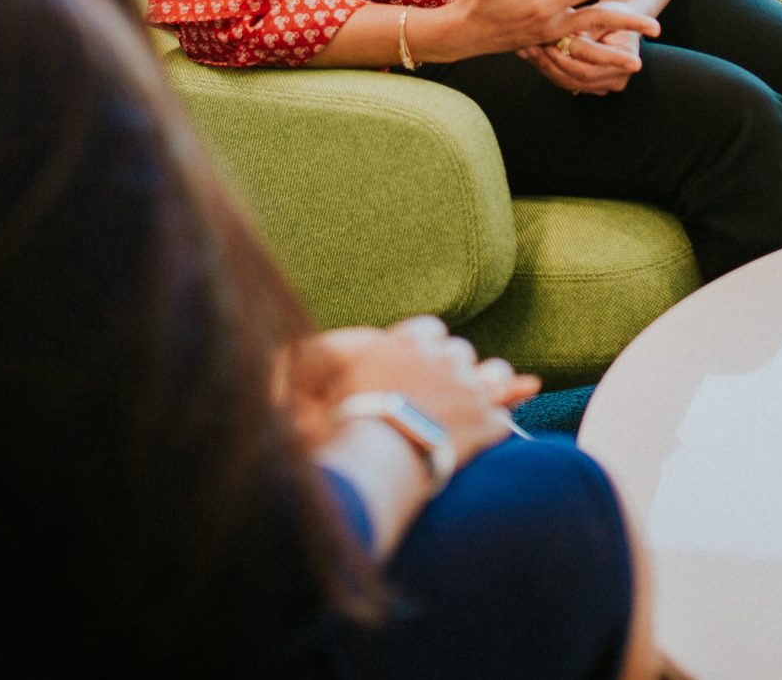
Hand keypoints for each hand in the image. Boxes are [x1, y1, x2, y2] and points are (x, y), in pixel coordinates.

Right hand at [304, 317, 538, 464]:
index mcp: (408, 345)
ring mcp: (468, 390)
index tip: (425, 361)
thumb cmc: (346, 419)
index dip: (429, 347)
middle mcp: (442, 360)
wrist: (379, 451)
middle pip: (462, 351)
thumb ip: (320, 362)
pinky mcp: (485, 422)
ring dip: (492, 384)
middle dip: (457, 368)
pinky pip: (503, 416)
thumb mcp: (326, 381)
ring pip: (494, 374)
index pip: (430, 330)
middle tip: (449, 388)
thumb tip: (278, 357)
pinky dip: (501, 421)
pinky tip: (498, 427)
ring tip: (485, 397)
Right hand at [423, 0, 658, 63]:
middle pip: (597, 22)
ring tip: (640, 60)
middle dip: (628, 24)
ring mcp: (550, 38)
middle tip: (658, 27)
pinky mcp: (547, 45)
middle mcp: (551, 25)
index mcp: (542, 5)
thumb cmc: (474, 2)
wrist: (462, 36)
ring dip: (616, 51)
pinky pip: (578, 52)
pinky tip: (609, 58)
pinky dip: (595, 56)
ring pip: (590, 44)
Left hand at [521, 17, 643, 95]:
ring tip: (527, 48)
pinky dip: (546, 68)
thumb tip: (568, 40)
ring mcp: (602, 87)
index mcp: (628, 60)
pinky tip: (529, 54)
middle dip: (554, 61)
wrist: (618, 21)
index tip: (550, 39)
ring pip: (568, 81)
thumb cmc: (611, 11)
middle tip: (533, 45)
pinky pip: (563, 81)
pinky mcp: (587, 87)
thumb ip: (587, 29)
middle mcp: (618, 80)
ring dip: (545, 65)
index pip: (593, 62)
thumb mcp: (603, 13)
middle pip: (579, 76)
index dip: (571, 51)